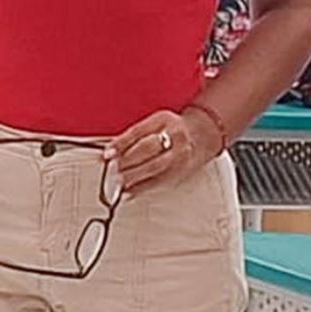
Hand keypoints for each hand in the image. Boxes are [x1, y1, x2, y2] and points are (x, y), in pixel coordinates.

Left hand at [107, 106, 221, 193]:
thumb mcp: (155, 122)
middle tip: (112, 169)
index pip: (139, 131)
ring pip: (154, 167)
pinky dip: (142, 188)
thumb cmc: (172, 129)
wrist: (202, 136)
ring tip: (118, 183)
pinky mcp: (181, 172)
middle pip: (148, 149)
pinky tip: (129, 191)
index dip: (122, 143)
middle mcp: (174, 136)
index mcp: (163, 120)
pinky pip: (160, 181)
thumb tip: (111, 151)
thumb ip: (135, 135)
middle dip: (127, 161)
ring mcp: (180, 155)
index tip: (108, 153)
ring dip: (133, 177)